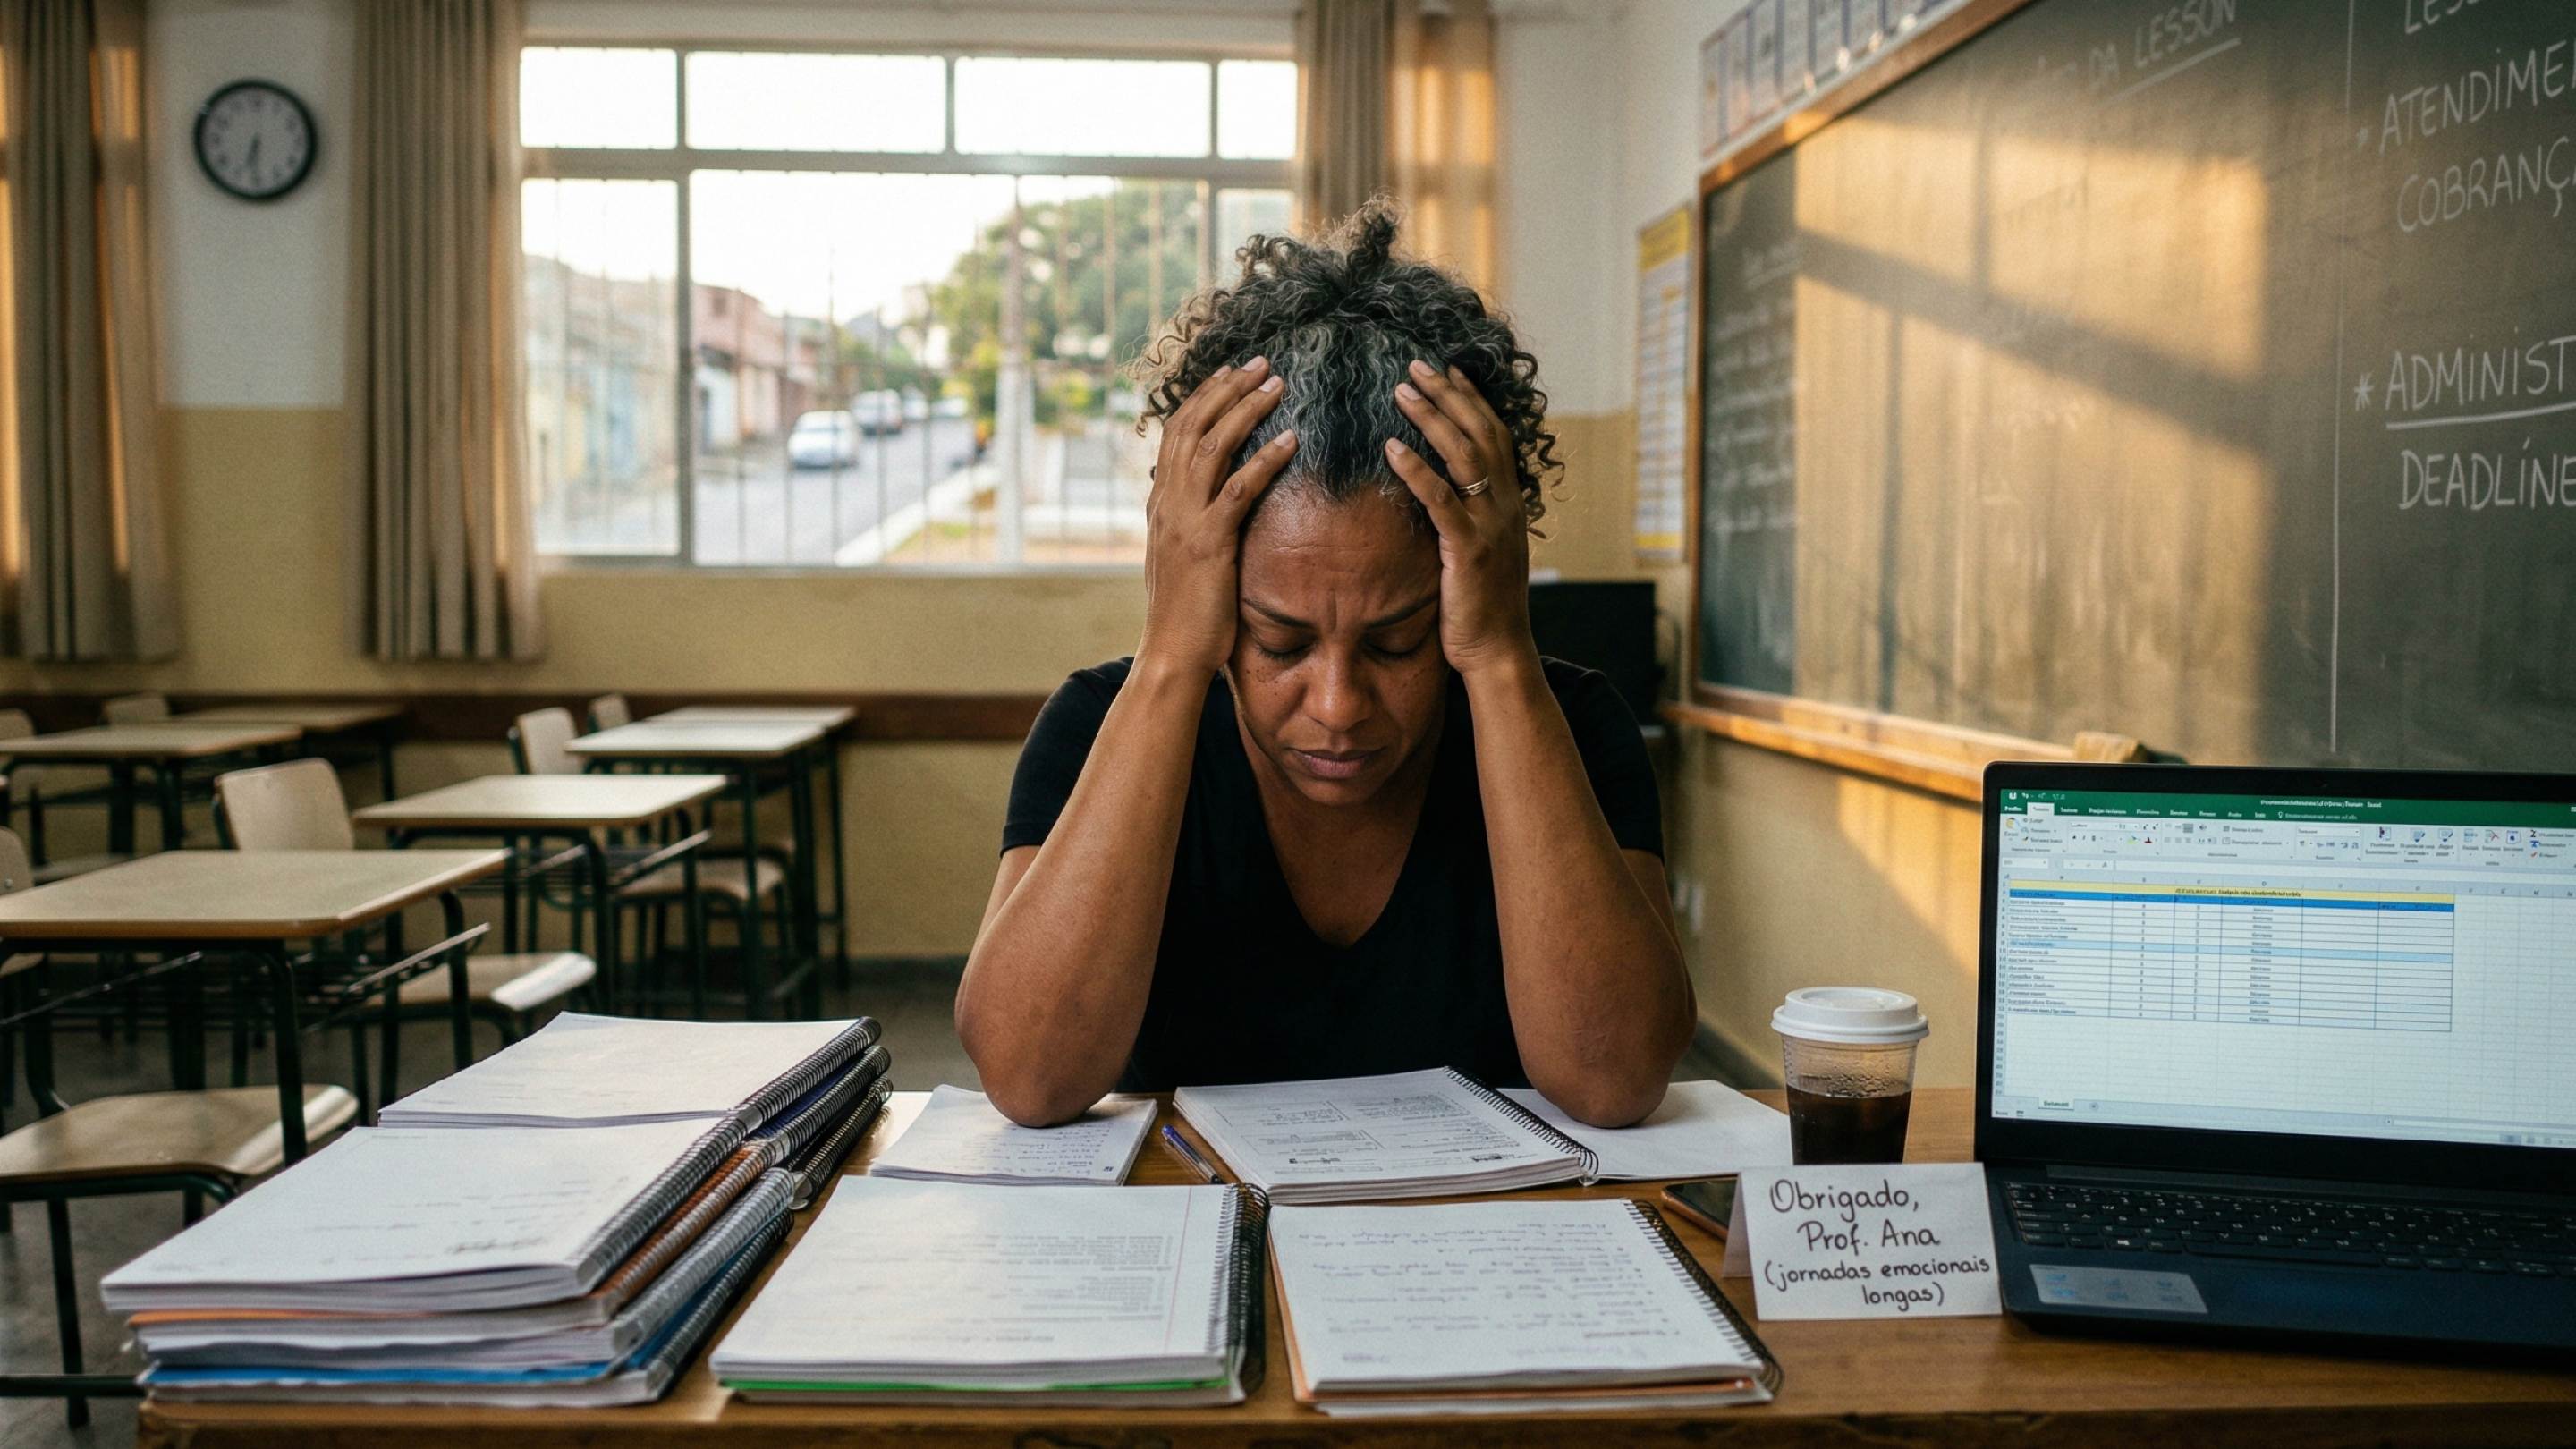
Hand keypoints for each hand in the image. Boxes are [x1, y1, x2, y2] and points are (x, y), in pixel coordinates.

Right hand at [1137, 358, 1298, 676]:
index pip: (1177, 432)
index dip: (1205, 397)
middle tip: (1261, 362)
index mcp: (1161, 502)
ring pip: (1213, 446)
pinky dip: (1265, 459)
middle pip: (1193, 425)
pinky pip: (1238, 489)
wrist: (1171, 653)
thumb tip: (1213, 505)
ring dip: (1247, 409)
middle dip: (1227, 388)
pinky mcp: (1208, 542)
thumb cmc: (1186, 612)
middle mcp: (1167, 502)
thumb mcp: (1183, 557)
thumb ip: (1194, 523)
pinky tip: (1291, 439)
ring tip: (1278, 384)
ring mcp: (1184, 520)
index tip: (1232, 373)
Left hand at [1385, 360, 1537, 679]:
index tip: (1448, 371)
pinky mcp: (1468, 549)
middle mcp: (1506, 507)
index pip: (1495, 436)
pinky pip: (1441, 499)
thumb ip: (1471, 520)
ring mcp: (1491, 526)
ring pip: (1464, 455)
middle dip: (1449, 395)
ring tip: (1401, 390)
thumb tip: (1449, 496)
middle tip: (1415, 366)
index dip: (1472, 401)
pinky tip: (1391, 448)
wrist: (1499, 652)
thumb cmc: (1483, 608)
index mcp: (1510, 504)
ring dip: (1432, 418)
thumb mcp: (1483, 553)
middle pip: (1481, 433)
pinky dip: (1416, 469)